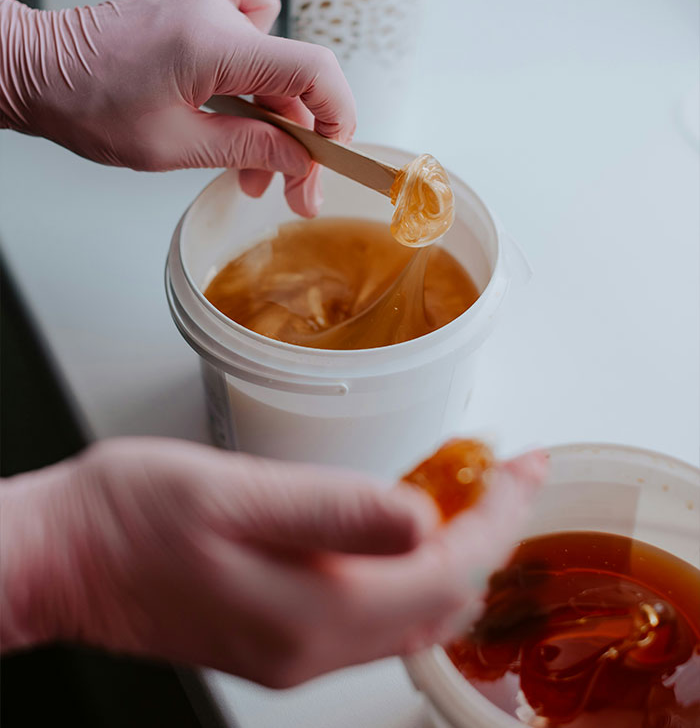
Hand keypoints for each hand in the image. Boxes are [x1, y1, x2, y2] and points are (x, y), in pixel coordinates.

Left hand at [0, 0, 355, 215]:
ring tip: (255, 173)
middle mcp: (218, 16)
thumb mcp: (171, 145)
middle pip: (294, 79)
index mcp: (213, 45)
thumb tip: (299, 159)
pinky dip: (260, 70)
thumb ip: (246, 148)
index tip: (331, 157)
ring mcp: (209, 9)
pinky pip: (252, 29)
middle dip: (299, 141)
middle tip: (293, 193)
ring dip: (273, 123)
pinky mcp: (198, 15)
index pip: (312, 69)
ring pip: (273, 68)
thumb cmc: (84, 102)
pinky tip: (246, 100)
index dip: (337, 116)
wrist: (36, 68)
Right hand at [0, 437, 544, 686]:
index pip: (447, 570)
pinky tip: (407, 530)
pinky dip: (411, 572)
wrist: (66, 556)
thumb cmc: (132, 514)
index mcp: (313, 608)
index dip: (498, 516)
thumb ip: (335, 510)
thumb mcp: (235, 492)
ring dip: (455, 556)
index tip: (525, 467)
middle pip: (442, 602)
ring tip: (472, 496)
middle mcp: (314, 646)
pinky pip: (375, 615)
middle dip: (490, 536)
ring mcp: (296, 651)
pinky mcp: (279, 639)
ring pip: (414, 615)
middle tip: (509, 476)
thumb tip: (423, 518)